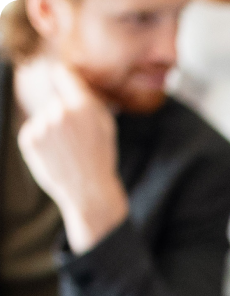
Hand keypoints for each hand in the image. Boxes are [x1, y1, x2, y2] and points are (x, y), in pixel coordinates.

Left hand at [15, 59, 129, 253]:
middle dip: (64, 115)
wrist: (87, 190)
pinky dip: (42, 140)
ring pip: (45, 117)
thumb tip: (70, 78)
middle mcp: (59, 111)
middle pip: (56, 102)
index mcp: (83, 106)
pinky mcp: (27, 138)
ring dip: (52, 129)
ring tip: (66, 150)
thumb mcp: (106, 125)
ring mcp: (41, 125)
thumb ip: (89, 100)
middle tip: (77, 139)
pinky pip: (34, 130)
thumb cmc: (100, 157)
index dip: (63, 75)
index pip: (64, 74)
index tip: (61, 74)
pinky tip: (55, 154)